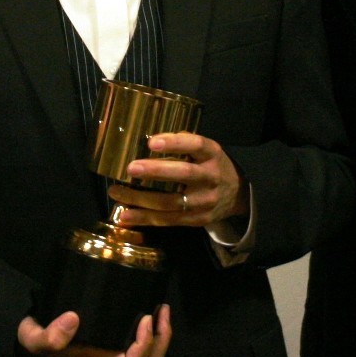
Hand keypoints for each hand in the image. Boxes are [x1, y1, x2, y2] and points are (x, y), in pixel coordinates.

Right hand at [16, 305, 171, 356]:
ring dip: (162, 332)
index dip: (145, 344)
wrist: (33, 334)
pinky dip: (153, 326)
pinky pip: (143, 338)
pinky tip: (151, 306)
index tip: (144, 318)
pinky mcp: (115, 332)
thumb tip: (73, 319)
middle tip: (160, 311)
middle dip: (161, 339)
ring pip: (151, 352)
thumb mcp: (35, 338)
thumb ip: (49, 335)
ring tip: (162, 308)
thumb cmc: (38, 338)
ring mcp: (115, 345)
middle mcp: (111, 355)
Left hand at [109, 132, 247, 227]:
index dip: (174, 143)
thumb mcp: (206, 150)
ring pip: (171, 202)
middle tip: (131, 168)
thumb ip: (184, 143)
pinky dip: (145, 218)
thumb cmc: (211, 165)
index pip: (196, 145)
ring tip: (116, 191)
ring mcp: (205, 201)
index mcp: (212, 154)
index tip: (151, 142)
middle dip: (156, 171)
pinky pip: (169, 220)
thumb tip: (148, 137)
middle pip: (184, 174)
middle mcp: (210, 177)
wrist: (239, 194)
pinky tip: (125, 215)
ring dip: (141, 199)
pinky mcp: (197, 220)